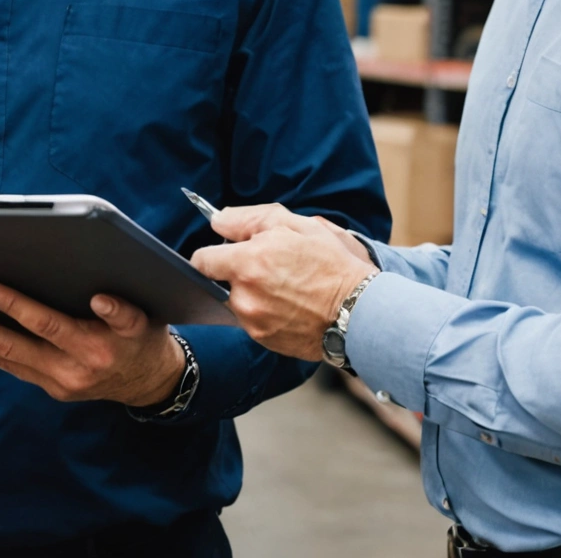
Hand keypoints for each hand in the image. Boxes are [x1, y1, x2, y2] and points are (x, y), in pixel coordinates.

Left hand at [0, 281, 184, 406]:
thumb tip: (98, 298)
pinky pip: (11, 367)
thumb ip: (120, 308)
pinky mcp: (52, 389)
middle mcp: (73, 369)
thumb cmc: (141, 336)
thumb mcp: (143, 318)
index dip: (15, 307)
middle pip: (13, 345)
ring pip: (5, 359)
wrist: (151, 382)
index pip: (46, 323)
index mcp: (96, 346)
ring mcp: (59, 383)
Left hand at [190, 205, 376, 360]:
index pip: (201, 260)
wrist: (360, 311)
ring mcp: (253, 321)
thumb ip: (249, 220)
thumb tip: (217, 222)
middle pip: (219, 282)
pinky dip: (264, 312)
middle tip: (270, 268)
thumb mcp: (296, 226)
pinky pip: (252, 320)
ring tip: (285, 288)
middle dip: (237, 272)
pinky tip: (289, 305)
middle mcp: (244, 295)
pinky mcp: (263, 339)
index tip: (226, 252)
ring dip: (251, 293)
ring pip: (237, 301)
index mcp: (248, 262)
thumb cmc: (332, 264)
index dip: (213, 254)